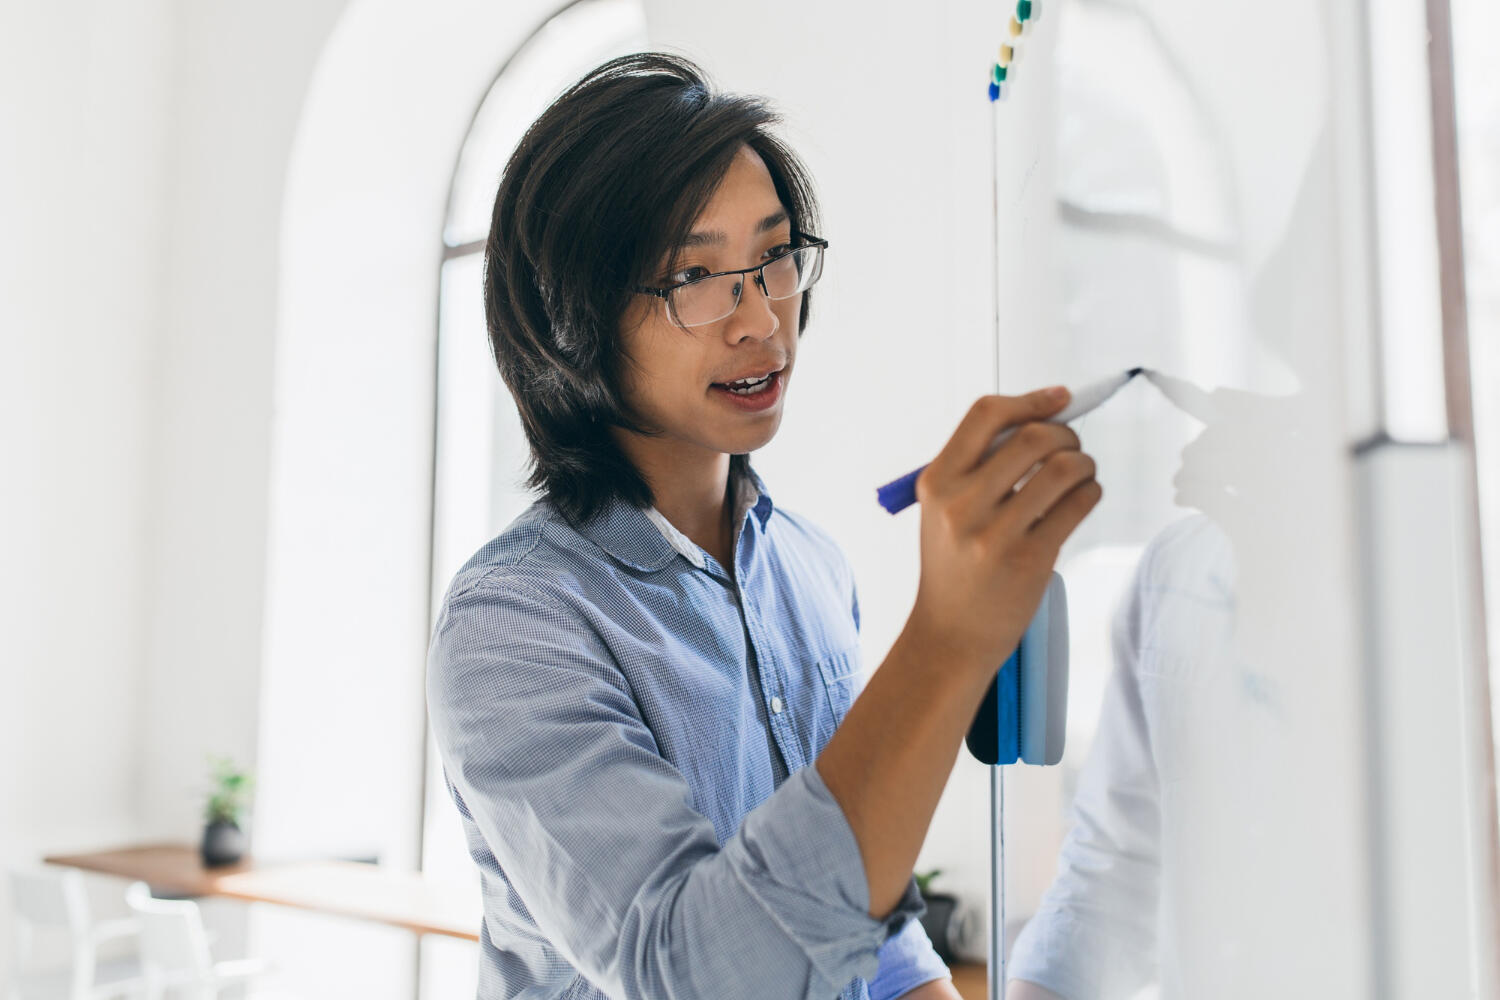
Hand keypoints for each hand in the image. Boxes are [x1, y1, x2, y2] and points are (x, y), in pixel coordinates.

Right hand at [907, 388, 1101, 671]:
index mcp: (937, 482)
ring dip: (1084, 463)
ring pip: (1063, 468)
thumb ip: (979, 464)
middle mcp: (961, 504)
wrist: (951, 633)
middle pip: (1033, 437)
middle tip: (1071, 448)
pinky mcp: (1029, 559)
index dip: (1030, 400)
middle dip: (1065, 435)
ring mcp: (995, 533)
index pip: (986, 415)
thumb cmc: (954, 564)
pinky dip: (1090, 492)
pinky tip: (1083, 498)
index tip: (1060, 398)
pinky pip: (1078, 504)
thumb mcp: (944, 507)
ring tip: (1080, 475)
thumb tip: (1043, 416)